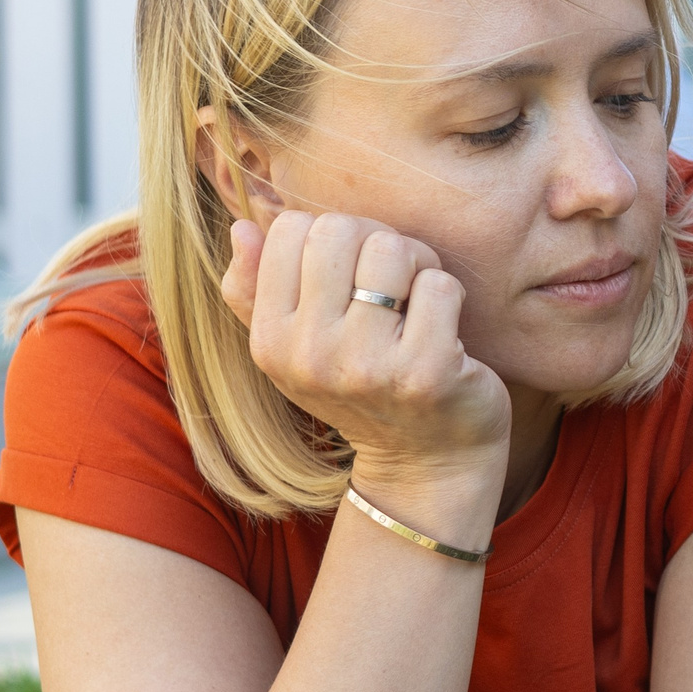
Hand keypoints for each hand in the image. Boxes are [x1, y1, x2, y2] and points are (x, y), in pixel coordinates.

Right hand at [223, 211, 509, 497]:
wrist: (424, 464)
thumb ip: (255, 290)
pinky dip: (449, 295)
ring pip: (393, 249)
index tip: (352, 272)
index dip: (333, 236)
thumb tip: (242, 227)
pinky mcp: (426, 373)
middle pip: (341, 229)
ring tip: (417, 302)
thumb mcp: (294, 350)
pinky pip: (439, 285)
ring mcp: (367, 366)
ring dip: (417, 265)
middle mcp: (310, 355)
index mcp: (270, 341)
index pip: (291, 229)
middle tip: (393, 283)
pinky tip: (445, 330)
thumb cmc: (360, 389)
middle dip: (377, 242)